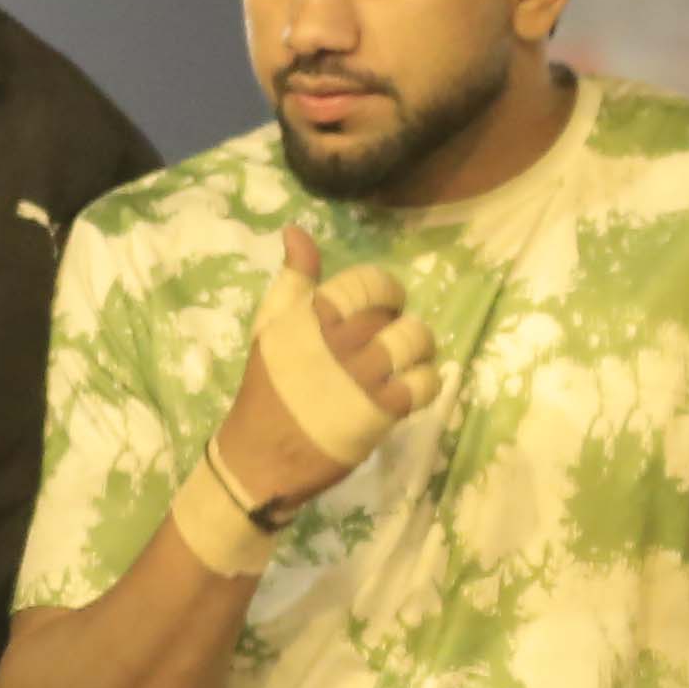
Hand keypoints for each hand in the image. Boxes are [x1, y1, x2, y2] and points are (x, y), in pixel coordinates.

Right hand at [203, 225, 436, 513]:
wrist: (262, 456)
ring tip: (406, 360)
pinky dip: (426, 382)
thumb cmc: (267, 389)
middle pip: (394, 311)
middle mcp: (339, 341)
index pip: (367, 282)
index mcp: (313, 316)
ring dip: (419, 347)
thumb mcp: (270, 326)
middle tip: (390, 339)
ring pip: (415, 341)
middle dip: (399, 320)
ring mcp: (362, 377)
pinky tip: (410, 388)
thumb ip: (292, 280)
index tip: (381, 305)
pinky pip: (424, 383)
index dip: (384, 290)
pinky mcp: (381, 412)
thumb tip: (296, 232)